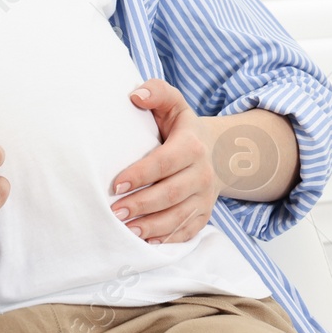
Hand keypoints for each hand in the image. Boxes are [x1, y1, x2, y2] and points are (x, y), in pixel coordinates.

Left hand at [110, 78, 221, 243]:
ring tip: (126, 231)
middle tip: (114, 212)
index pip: (165, 162)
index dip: (141, 175)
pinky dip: (167, 239)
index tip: (116, 185)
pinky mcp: (205, 214)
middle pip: (170, 194)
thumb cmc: (182, 127)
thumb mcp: (173, 103)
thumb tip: (135, 96)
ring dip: (151, 226)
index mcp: (192, 145)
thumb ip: (156, 91)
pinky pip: (187, 231)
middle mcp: (203, 173)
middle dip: (141, 205)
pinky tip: (145, 241)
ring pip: (179, 217)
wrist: (217, 151)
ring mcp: (206, 197)